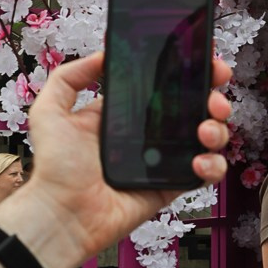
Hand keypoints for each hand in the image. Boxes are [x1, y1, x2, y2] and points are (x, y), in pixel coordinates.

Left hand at [0, 50, 231, 267]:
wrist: (63, 213)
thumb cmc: (55, 167)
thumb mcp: (50, 110)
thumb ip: (70, 77)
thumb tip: (103, 55)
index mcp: (126, 113)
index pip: (165, 86)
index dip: (188, 72)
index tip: (203, 61)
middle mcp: (148, 134)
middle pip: (195, 108)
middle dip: (213, 97)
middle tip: (213, 98)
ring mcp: (163, 160)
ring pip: (207, 138)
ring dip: (216, 129)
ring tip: (204, 130)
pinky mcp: (171, 185)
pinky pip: (205, 173)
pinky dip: (212, 165)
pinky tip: (199, 161)